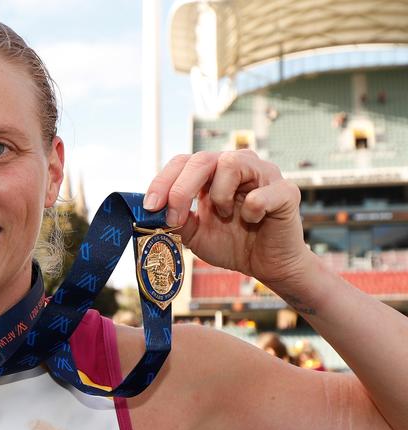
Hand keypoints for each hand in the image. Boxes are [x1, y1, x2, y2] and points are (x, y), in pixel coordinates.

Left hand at [144, 150, 310, 290]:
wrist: (266, 264)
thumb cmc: (232, 244)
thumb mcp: (194, 234)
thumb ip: (176, 220)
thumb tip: (153, 213)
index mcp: (213, 174)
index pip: (183, 162)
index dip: (163, 181)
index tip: (150, 206)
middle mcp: (238, 166)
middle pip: (202, 159)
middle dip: (180, 189)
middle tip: (173, 218)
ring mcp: (263, 174)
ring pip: (231, 163)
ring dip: (219, 195)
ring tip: (225, 215)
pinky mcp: (286, 191)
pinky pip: (261, 193)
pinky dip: (251, 210)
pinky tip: (253, 220)